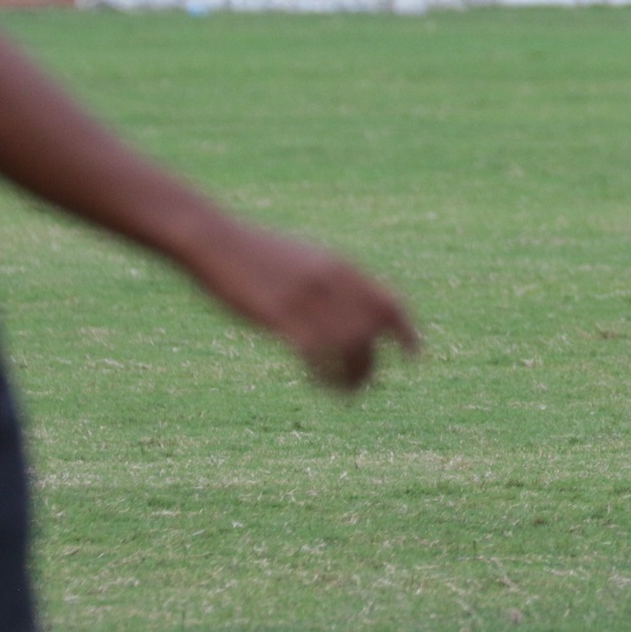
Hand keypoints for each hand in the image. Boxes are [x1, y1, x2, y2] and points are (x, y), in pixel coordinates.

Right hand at [192, 225, 418, 391]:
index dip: (406, 333)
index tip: (415, 356)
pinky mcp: (278, 314)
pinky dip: (323, 374)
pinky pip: (315, 353)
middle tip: (366, 384)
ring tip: (345, 391)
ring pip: (348, 346)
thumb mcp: (305, 258)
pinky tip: (318, 382)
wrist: (215, 239)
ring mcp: (306, 298)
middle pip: (372, 332)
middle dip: (374, 363)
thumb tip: (351, 306)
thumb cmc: (257, 251)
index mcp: (341, 267)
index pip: (389, 304)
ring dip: (351, 375)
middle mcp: (332, 282)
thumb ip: (332, 280)